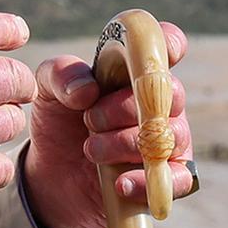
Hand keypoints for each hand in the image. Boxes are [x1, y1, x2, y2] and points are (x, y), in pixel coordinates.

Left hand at [21, 21, 194, 227]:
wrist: (55, 176)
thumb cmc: (61, 123)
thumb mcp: (48, 92)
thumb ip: (61, 75)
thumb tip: (88, 89)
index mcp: (135, 69)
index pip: (166, 45)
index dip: (166, 44)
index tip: (144, 57)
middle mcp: (160, 100)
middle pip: (167, 93)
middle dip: (125, 107)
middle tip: (89, 119)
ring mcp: (168, 139)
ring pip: (169, 136)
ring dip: (125, 143)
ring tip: (91, 149)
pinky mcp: (168, 177)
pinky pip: (179, 179)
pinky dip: (148, 181)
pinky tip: (120, 183)